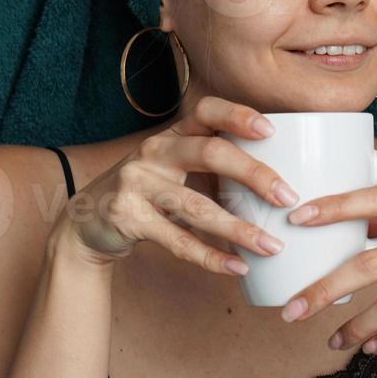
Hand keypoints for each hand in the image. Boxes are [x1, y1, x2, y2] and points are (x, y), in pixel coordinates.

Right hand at [56, 96, 298, 273]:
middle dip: (254, 174)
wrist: (88, 220)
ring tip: (272, 246)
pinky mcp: (127, 217)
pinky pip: (178, 240)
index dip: (238, 115)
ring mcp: (137, 183)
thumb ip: (215, 169)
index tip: (272, 130)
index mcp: (172, 134)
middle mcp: (154, 151)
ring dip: (239, 229)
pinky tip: (238, 267)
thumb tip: (280, 184)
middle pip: (210, 153)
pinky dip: (211, 257)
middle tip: (288, 198)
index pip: (206, 110)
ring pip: (196, 206)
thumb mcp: (176, 169)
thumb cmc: (149, 192)